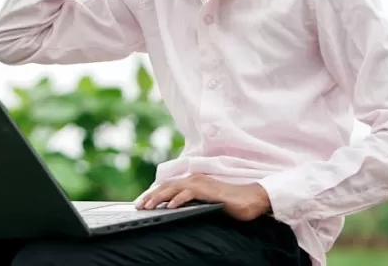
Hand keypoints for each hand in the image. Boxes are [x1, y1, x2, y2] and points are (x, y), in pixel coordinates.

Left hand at [135, 174, 271, 220]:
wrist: (249, 199)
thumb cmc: (228, 202)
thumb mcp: (203, 202)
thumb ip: (190, 202)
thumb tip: (172, 209)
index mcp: (192, 180)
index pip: (167, 186)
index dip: (153, 193)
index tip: (141, 203)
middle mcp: (194, 179)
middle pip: (166, 185)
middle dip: (150, 195)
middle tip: (139, 206)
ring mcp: (200, 183)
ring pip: (174, 188)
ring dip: (159, 197)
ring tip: (148, 206)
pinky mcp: (208, 190)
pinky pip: (189, 194)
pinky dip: (178, 199)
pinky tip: (170, 206)